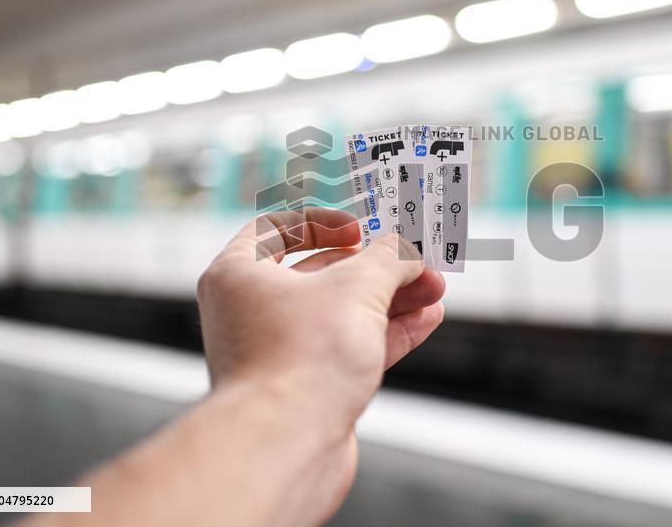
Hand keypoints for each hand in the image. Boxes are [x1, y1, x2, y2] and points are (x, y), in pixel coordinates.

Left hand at [195, 208, 444, 520]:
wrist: (286, 447)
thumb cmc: (299, 360)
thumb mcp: (357, 287)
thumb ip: (387, 259)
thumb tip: (403, 249)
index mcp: (239, 274)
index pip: (274, 229)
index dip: (321, 223)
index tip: (359, 229)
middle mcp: (251, 312)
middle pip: (319, 274)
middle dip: (375, 266)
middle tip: (414, 260)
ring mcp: (278, 352)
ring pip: (340, 313)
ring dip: (389, 299)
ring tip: (432, 289)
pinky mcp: (305, 388)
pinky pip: (348, 349)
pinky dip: (386, 333)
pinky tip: (425, 319)